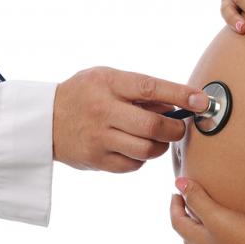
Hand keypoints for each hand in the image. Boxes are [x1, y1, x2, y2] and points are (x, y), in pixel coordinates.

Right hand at [53, 67, 208, 172]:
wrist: (42, 120)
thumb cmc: (84, 94)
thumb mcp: (108, 79)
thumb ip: (141, 90)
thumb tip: (178, 104)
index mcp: (108, 84)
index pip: (151, 88)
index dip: (181, 94)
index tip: (202, 100)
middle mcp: (103, 112)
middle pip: (152, 126)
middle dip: (175, 129)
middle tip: (179, 128)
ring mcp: (99, 139)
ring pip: (146, 150)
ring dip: (160, 146)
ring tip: (157, 138)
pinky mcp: (97, 160)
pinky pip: (133, 164)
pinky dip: (142, 157)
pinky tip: (135, 147)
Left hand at [170, 177, 244, 243]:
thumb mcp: (217, 215)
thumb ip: (198, 199)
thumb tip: (178, 183)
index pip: (178, 224)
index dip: (175, 207)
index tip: (176, 193)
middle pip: (189, 242)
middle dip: (186, 225)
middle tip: (188, 211)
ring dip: (203, 241)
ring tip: (210, 230)